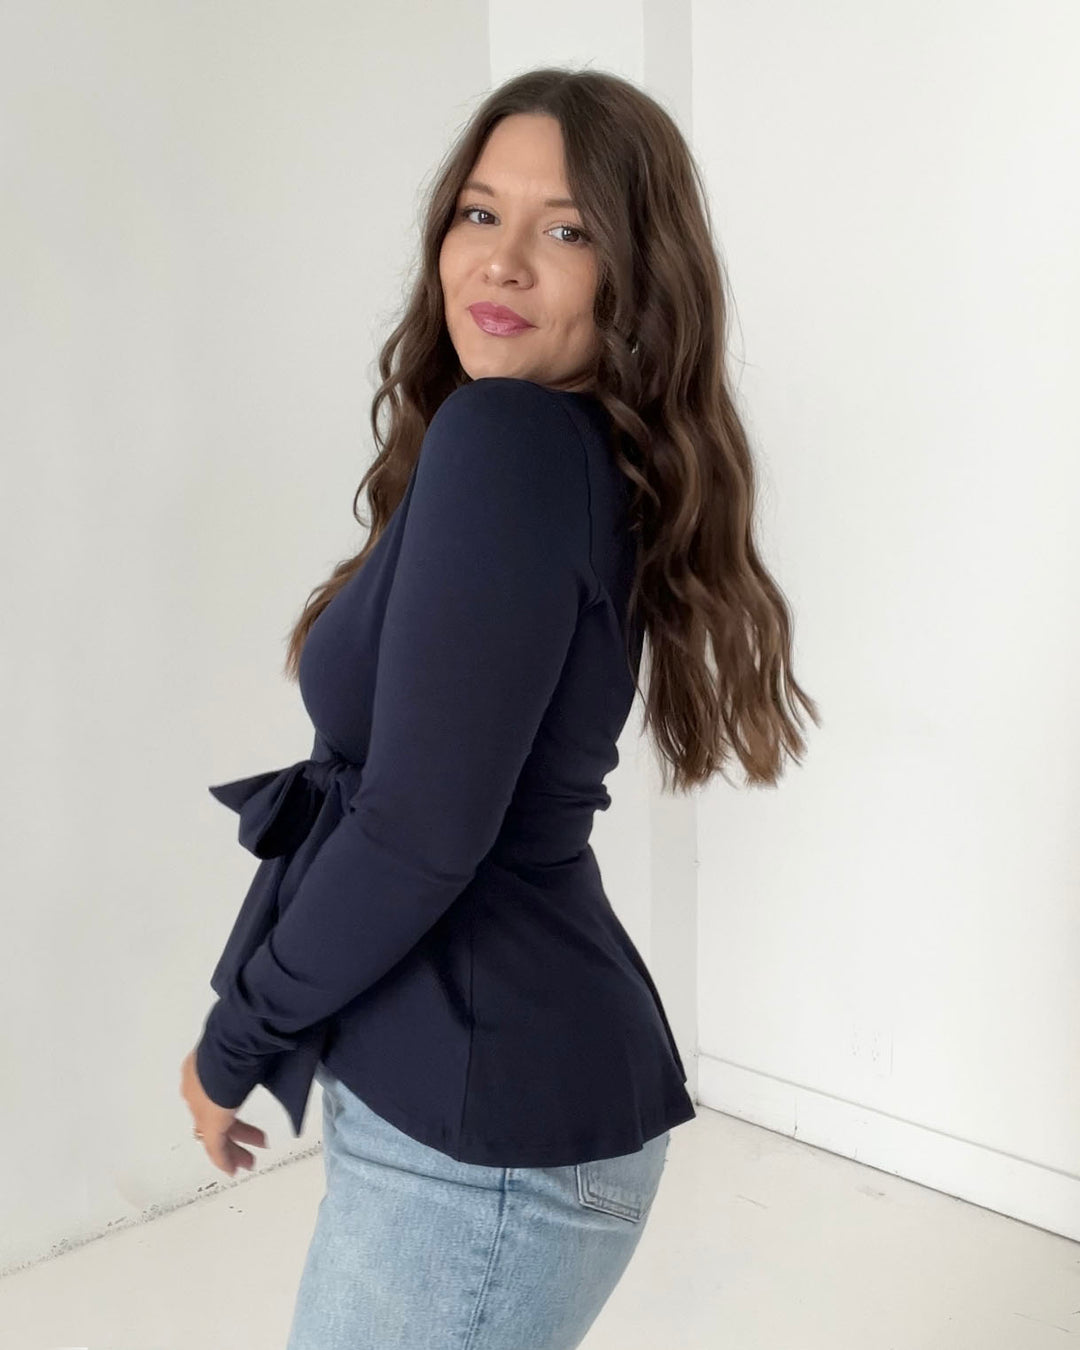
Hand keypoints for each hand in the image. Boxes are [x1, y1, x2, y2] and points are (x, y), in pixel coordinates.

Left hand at [180, 1048, 268, 1175]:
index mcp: (201, 1069)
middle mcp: (196, 1089)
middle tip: (256, 1139)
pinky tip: (233, 1170)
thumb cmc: (244, 1040)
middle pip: (215, 1116)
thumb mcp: (247, 1050)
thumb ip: (254, 1058)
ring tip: (249, 1161)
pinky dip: (224, 1158)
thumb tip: (274, 1054)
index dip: (227, 1109)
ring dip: (233, 1147)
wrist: (231, 1046)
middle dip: (235, 1131)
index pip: (213, 1095)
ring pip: (216, 1133)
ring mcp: (200, 1107)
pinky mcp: (209, 1123)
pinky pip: (215, 1146)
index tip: (238, 1119)